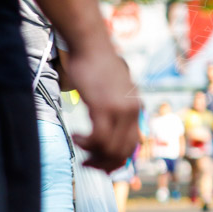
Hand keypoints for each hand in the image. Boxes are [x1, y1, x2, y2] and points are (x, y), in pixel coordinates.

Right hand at [65, 48, 140, 171]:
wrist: (92, 45)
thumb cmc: (98, 66)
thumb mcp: (114, 89)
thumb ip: (117, 106)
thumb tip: (111, 122)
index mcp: (137, 109)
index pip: (134, 145)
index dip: (118, 160)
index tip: (102, 166)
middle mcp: (133, 111)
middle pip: (124, 151)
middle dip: (105, 163)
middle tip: (88, 163)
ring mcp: (120, 110)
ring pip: (111, 147)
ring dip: (93, 154)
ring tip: (79, 145)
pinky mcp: (104, 107)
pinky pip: (99, 137)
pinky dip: (86, 143)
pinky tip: (76, 136)